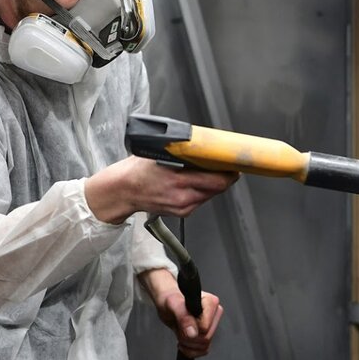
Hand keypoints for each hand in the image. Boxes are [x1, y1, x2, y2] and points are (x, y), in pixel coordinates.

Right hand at [85, 156, 238, 223]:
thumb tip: (204, 147)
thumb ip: (184, 153)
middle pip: (217, 188)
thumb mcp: (161, 153)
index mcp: (177, 179)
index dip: (230, 172)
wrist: (122, 192)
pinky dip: (203, 190)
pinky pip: (201, 200)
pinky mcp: (182, 213)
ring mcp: (183, 207)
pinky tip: (197, 182)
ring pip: (211, 194)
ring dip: (214, 183)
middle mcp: (182, 196)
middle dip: (225, 176)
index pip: (216, 180)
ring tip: (212, 171)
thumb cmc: (137, 170)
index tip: (235, 163)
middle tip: (228, 165)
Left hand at [147, 271, 223, 358]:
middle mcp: (214, 313)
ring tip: (181, 332)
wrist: (167, 303)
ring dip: (188, 344)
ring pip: (204, 346)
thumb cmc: (170, 299)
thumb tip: (193, 332)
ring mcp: (212, 325)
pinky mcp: (208, 334)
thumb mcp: (172, 305)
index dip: (191, 329)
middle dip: (188, 338)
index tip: (182, 322)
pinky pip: (203, 350)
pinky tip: (184, 341)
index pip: (205, 328)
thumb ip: (183, 317)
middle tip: (179, 327)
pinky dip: (191, 350)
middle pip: (206, 339)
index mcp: (211, 303)